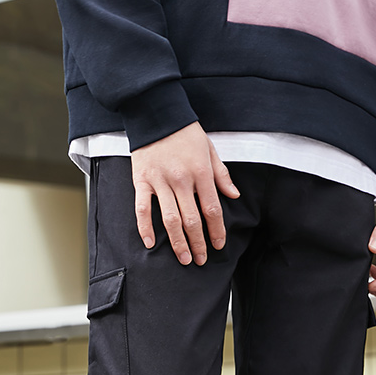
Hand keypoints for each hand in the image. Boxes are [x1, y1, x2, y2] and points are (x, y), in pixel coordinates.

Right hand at [131, 122, 240, 265]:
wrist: (156, 115)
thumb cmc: (185, 133)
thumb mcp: (209, 149)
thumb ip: (221, 174)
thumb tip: (234, 195)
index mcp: (200, 172)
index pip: (212, 209)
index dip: (217, 230)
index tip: (219, 244)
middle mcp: (181, 179)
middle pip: (192, 220)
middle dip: (199, 243)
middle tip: (201, 260)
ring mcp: (160, 181)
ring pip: (170, 219)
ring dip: (178, 243)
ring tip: (184, 259)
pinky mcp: (141, 181)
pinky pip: (142, 208)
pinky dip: (145, 227)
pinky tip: (150, 243)